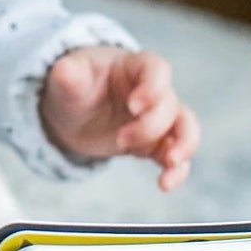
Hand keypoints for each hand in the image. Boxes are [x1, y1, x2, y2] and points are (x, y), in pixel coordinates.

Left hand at [41, 46, 200, 190]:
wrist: (71, 113)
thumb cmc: (73, 87)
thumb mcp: (65, 80)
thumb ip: (68, 75)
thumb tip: (65, 70)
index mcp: (133, 66)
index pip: (157, 68)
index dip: (153, 87)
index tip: (134, 106)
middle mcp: (153, 91)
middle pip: (169, 104)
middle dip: (149, 126)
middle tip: (121, 140)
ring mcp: (157, 118)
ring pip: (185, 128)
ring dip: (183, 145)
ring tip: (169, 162)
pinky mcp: (154, 143)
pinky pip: (176, 155)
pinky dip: (176, 170)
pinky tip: (165, 184)